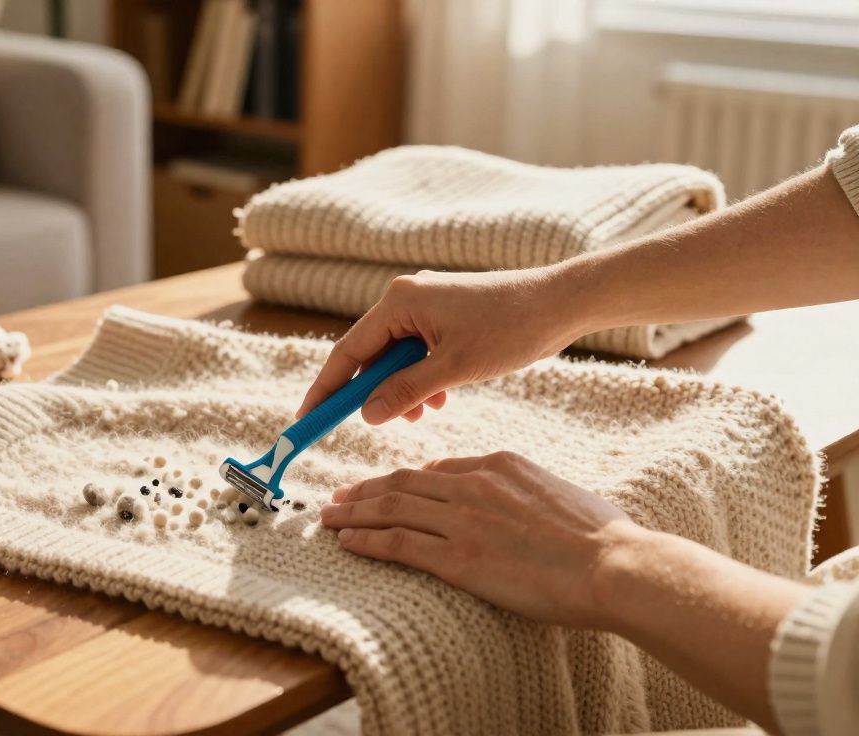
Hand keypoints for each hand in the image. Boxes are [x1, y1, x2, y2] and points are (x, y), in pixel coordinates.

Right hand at [298, 268, 582, 424]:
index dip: (326, 389)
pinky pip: (417, 353)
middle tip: (376, 424)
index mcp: (399, 302)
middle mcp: (405, 298)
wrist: (561, 303)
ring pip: (395, 358)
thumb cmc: (511, 328)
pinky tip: (441, 398)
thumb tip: (367, 415)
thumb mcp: (454, 368)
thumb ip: (405, 391)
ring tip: (422, 414)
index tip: (307, 418)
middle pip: (369, 355)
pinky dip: (422, 379)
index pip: (347, 352)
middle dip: (374, 393)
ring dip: (402, 390)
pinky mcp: (444, 315)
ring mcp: (425, 305)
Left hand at [320, 451, 636, 628]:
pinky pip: (398, 544)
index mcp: (498, 465)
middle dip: (365, 491)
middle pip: (403, 483)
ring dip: (354, 514)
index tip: (384, 489)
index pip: (436, 469)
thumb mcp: (555, 492)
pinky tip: (347, 542)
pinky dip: (366, 541)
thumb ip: (520, 490)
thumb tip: (505, 500)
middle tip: (339, 498)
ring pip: (392, 509)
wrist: (613, 565)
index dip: (403, 481)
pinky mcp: (458, 558)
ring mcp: (463, 521)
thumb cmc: (600, 538)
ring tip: (329, 518)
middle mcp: (473, 485)